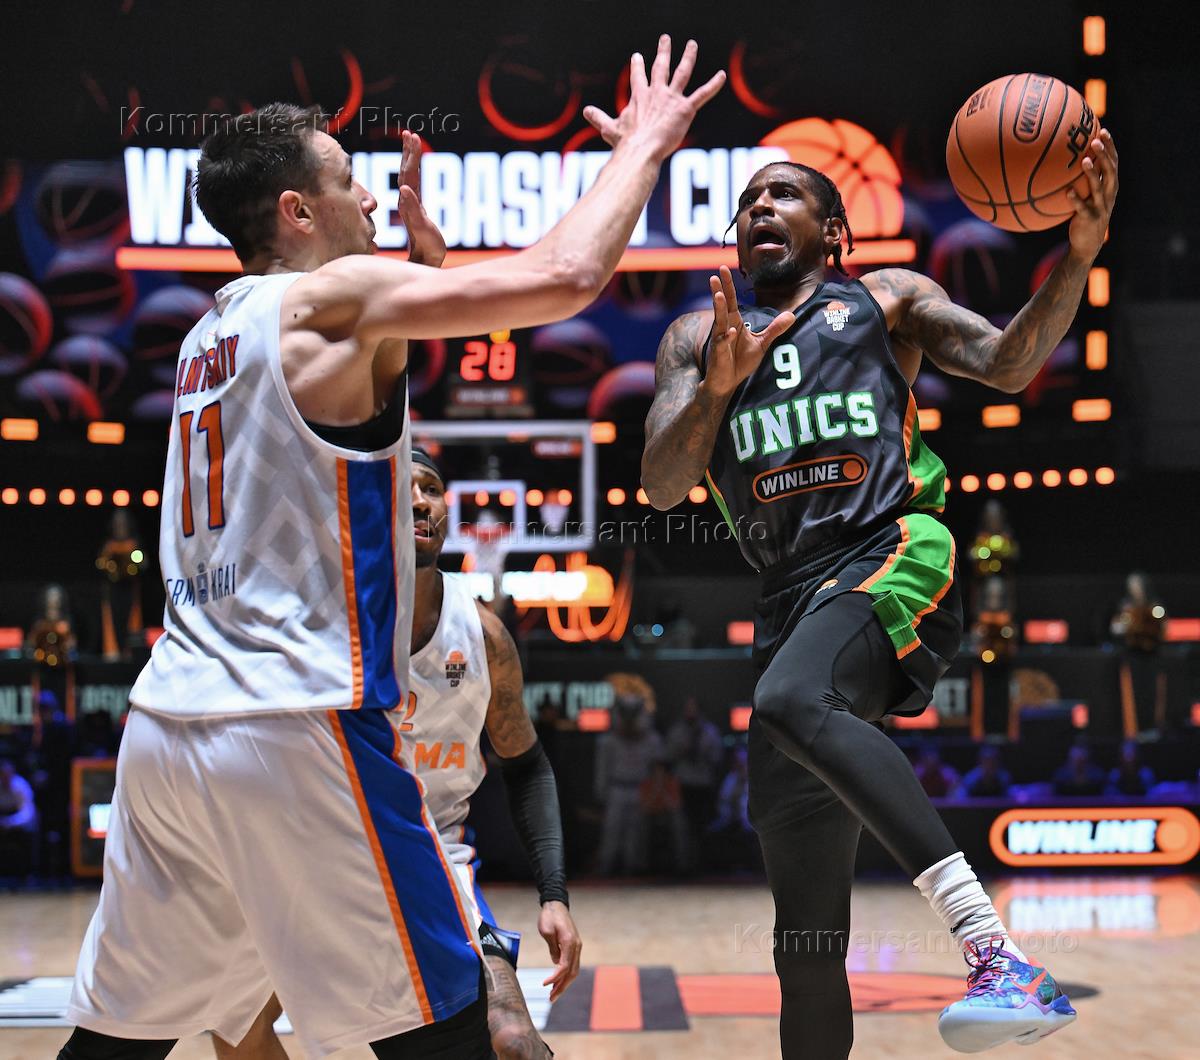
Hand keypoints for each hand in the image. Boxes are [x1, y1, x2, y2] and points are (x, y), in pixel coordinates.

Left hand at [398, 130, 445, 267]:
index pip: (409, 174)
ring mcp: (413, 207)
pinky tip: (415, 168)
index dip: (411, 155)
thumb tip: (404, 190)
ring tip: (412, 141)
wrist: (424, 266)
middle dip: (410, 152)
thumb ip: (414, 211)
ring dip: (411, 159)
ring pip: (410, 178)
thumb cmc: (426, 252)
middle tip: (410, 133)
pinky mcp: (418, 212)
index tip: (412, 136)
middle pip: (408, 172)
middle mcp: (409, 203)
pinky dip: (415, 173)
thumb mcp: (421, 231)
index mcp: (409, 204)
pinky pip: (415, 188)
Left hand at [538, 900, 580, 1002]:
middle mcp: (576, 946)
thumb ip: (552, 948)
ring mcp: (577, 947)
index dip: (555, 977)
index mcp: (570, 942)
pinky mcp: (574, 946)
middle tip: (551, 998)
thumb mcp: (546, 931)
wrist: (556, 904)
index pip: (564, 966)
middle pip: (572, 972)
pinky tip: (557, 982)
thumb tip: (556, 963)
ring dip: (564, 983)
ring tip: (553, 994)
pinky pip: (572, 964)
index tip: (544, 984)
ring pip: (574, 970)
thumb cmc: (549, 916)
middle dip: (562, 986)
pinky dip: (565, 975)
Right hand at [583, 36, 724, 161]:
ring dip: (688, 57)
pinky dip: (713, 85)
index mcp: (639, 96)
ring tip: (692, 45)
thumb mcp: (609, 128)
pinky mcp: (685, 109)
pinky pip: (702, 94)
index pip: (638, 76)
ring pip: (682, 72)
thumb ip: (599, 118)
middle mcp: (656, 92)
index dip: (638, 66)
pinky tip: (722, 75)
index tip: (637, 56)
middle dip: (663, 51)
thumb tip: (585, 111)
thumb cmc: (625, 142)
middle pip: (660, 66)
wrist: (640, 150)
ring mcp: (671, 99)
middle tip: (666, 39)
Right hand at [703, 266, 795, 395]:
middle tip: (717, 274)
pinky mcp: (718, 354)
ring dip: (719, 308)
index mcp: (733, 322)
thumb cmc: (740, 362)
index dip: (728, 285)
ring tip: (718, 295)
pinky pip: (721, 343)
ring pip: (719, 321)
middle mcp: (724, 328)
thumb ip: (774, 329)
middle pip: (723, 305)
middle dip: (719, 290)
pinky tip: (729, 331)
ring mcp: (719, 340)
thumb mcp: (762, 344)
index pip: (731, 300)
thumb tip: (792, 315)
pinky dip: (725, 338)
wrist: (726, 383)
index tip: (724, 268)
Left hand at [1067, 127, 1117, 261]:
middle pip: (1111, 170)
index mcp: (1110, 186)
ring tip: (1085, 160)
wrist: (1087, 244)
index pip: (1113, 162)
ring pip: (1099, 187)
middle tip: (1095, 141)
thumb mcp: (1087, 196)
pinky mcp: (1090, 219)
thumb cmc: (1084, 215)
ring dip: (1093, 173)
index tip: (1103, 130)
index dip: (1110, 147)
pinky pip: (1082, 208)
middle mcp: (1109, 194)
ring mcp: (1101, 206)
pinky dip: (1076, 200)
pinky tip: (1067, 192)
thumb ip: (1082, 180)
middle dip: (1105, 155)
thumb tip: (1067, 161)